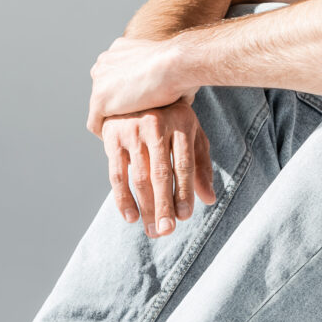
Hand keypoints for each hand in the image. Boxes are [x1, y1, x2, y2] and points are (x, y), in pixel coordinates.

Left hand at [88, 34, 197, 135]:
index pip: (115, 75)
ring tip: (127, 141)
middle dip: (116, 106)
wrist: (177, 63)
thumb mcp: (171, 67)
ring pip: (100, 108)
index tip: (137, 108)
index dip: (126, 93)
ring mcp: (99, 81)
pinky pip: (96, 124)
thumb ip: (163, 78)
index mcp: (120, 49)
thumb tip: (179, 94)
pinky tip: (123, 147)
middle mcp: (105, 62)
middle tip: (131, 126)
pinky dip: (108, 137)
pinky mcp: (99, 100)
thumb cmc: (184, 65)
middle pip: (105, 90)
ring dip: (112, 123)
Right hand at [100, 98, 214, 236]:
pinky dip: (122, 198)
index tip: (184, 217)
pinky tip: (131, 217)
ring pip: (139, 176)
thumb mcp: (191, 135)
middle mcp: (157, 125)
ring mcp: (132, 130)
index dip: (184, 191)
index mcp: (182, 122)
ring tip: (152, 231)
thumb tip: (209, 199)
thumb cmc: (171, 118)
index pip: (184, 164)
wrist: (136, 91)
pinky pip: (116, 174)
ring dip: (145, 207)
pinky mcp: (112, 137)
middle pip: (161, 173)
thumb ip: (201, 165)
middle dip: (164, 205)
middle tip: (167, 231)